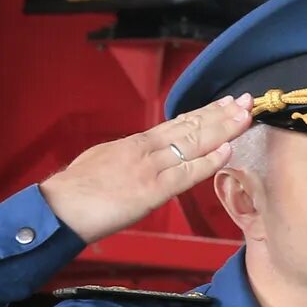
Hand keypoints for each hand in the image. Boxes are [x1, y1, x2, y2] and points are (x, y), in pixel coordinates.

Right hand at [39, 94, 252, 243]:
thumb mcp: (103, 161)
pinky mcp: (152, 190)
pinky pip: (186, 173)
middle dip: (222, 114)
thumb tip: (140, 157)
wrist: (60, 206)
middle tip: (246, 101)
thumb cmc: (76, 191)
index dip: (204, 113)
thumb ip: (128, 157)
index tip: (224, 104)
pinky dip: (209, 161)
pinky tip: (227, 150)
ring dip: (224, 129)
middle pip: (191, 126)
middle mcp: (146, 150)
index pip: (177, 124)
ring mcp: (151, 168)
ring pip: (194, 143)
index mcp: (135, 144)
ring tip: (245, 116)